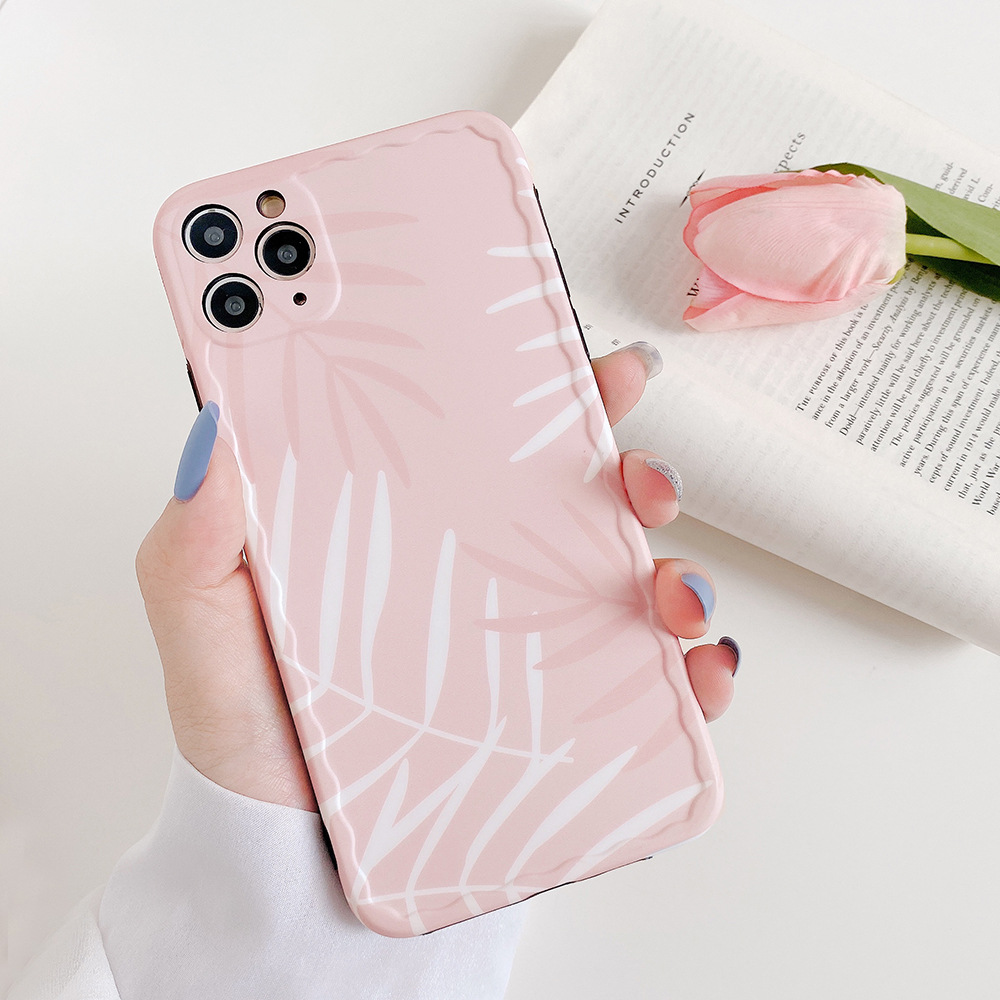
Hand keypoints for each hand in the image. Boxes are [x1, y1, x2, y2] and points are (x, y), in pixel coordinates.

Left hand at [136, 343, 737, 809]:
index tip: (597, 368)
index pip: (495, 443)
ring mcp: (531, 649)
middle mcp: (486, 578)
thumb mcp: (204, 624)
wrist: (286, 856)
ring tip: (669, 594)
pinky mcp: (563, 724)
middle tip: (642, 483)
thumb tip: (213, 432)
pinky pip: (649, 691)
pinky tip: (696, 673)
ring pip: (635, 588)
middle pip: (588, 506)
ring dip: (679, 574)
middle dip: (640, 477)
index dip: (555, 397)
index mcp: (417, 530)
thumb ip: (195, 540)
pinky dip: (694, 675)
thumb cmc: (250, 734)